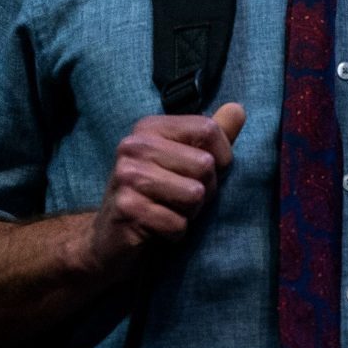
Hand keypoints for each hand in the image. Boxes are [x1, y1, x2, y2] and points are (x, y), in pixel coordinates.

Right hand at [82, 103, 244, 277]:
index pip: (208, 129)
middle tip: (180, 198)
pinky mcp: (127, 208)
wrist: (109, 238)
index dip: (222, 158)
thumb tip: (238, 109)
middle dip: (205, 190)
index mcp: (149, 128)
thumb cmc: (156, 196)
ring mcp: (127, 176)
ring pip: (194, 195)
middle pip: (205, 164)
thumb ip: (211, 136)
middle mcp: (134, 146)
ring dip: (190, 212)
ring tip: (169, 210)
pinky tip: (157, 228)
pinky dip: (175, 232)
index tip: (204, 174)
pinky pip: (178, 223)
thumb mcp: (184, 161)